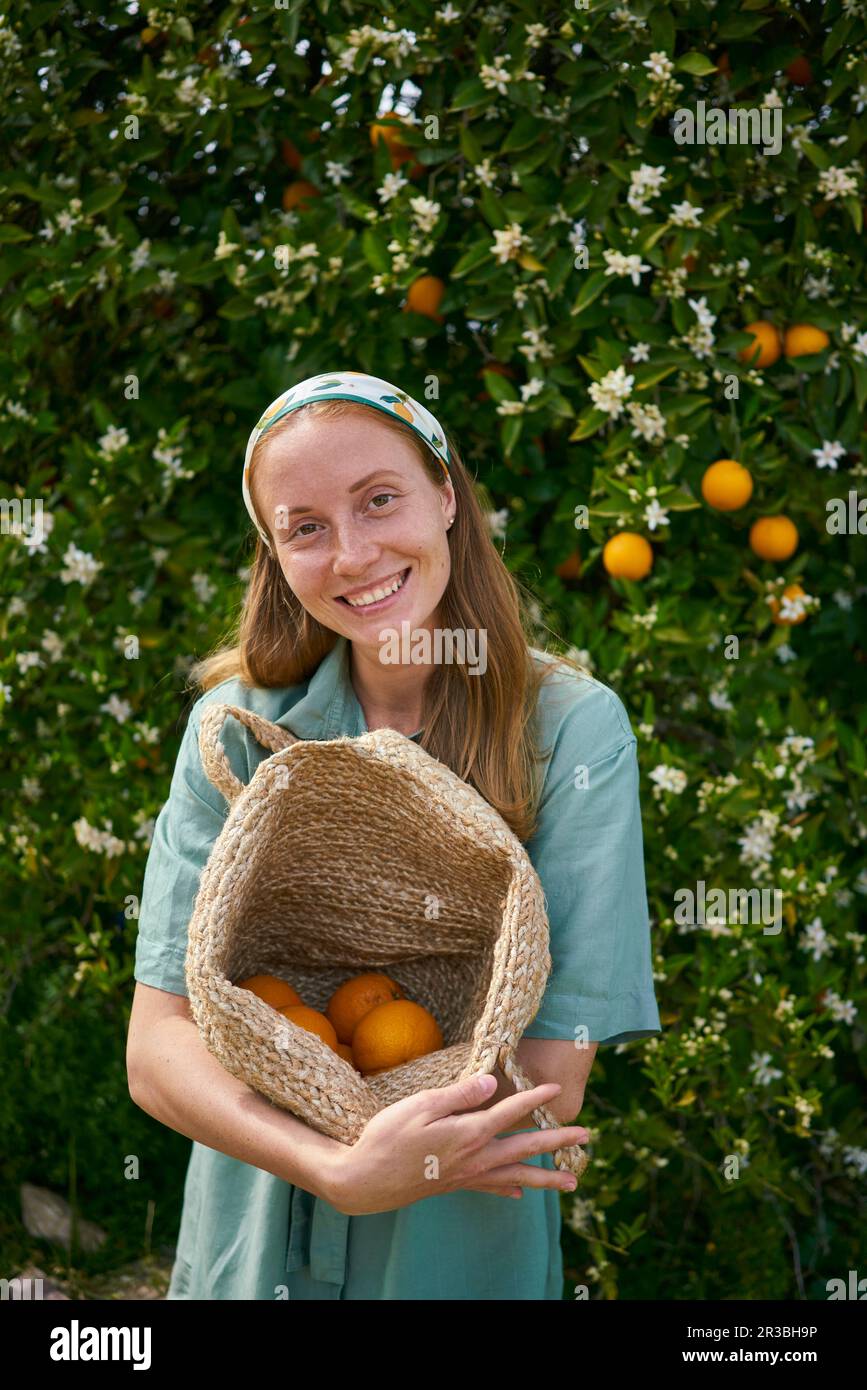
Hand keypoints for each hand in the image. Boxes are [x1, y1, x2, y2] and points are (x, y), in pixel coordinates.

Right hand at [324, 1073, 589, 1215]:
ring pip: (515, 1176)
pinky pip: (490, 1188)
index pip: (510, 1112)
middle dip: (558, 1142)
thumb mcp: (421, 1105)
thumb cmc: (386, 1137)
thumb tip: (493, 1082)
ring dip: (546, 1177)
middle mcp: (474, 1157)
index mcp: (469, 1133)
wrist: (364, 1180)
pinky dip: (508, 1190)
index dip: (534, 1098)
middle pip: (525, 1148)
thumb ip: (460, 1094)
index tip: (556, 1087)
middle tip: (587, 1137)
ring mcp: (465, 1175)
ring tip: (573, 1182)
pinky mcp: (453, 1185)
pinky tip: (519, 1194)